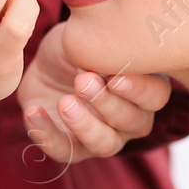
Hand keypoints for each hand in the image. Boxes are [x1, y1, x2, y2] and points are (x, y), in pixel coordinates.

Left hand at [16, 20, 172, 161]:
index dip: (138, 90)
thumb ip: (104, 46)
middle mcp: (132, 118)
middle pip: (133, 122)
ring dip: (85, 125)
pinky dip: (47, 134)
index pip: (155, 96)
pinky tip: (33, 112)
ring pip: (105, 144)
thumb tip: (104, 54)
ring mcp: (104, 136)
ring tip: (64, 102)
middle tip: (82, 82)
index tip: (113, 77)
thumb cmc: (78, 47)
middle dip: (106, 102)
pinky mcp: (72, 147)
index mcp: (145, 87)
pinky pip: (64, 151)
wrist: (45, 64)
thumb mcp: (89, 37)